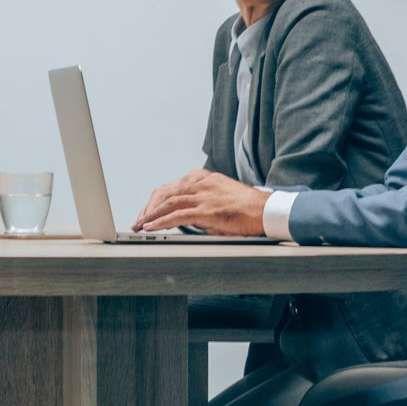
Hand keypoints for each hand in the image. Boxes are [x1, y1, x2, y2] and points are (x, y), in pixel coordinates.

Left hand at [133, 169, 270, 235]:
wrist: (267, 210)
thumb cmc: (248, 208)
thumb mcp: (221, 199)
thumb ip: (202, 204)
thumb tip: (187, 218)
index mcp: (204, 179)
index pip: (174, 187)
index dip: (157, 200)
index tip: (148, 211)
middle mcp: (201, 184)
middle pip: (166, 192)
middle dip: (149, 207)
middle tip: (139, 220)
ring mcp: (203, 196)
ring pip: (169, 202)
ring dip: (151, 215)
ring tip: (141, 225)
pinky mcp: (207, 210)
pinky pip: (178, 215)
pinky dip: (162, 221)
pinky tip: (153, 227)